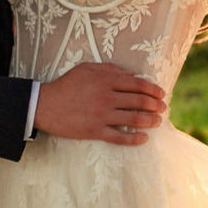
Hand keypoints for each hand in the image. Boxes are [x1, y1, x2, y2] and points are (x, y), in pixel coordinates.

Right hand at [34, 64, 165, 143]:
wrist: (44, 105)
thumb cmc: (66, 85)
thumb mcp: (86, 68)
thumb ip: (110, 69)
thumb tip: (131, 74)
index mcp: (106, 80)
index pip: (137, 84)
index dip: (153, 89)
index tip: (161, 94)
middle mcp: (107, 97)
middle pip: (139, 102)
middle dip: (156, 105)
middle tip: (163, 108)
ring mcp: (102, 116)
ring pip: (134, 119)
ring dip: (150, 121)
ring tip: (158, 121)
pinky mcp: (95, 131)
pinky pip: (120, 137)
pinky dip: (134, 139)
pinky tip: (144, 139)